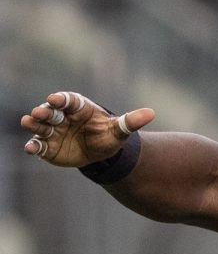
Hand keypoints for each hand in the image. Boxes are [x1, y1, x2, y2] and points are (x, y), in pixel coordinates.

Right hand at [20, 91, 154, 167]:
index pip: (68, 100)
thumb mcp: (119, 130)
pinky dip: (33, 147)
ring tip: (29, 122)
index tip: (56, 99)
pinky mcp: (47, 146)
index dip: (61, 99)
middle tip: (39, 112)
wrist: (100, 155)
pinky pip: (38, 145)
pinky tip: (30, 149)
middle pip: (50, 111)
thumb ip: (131, 121)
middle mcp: (62, 117)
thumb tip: (152, 113)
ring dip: (33, 124)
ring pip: (39, 126)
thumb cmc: (107, 136)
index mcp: (78, 107)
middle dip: (44, 111)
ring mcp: (52, 131)